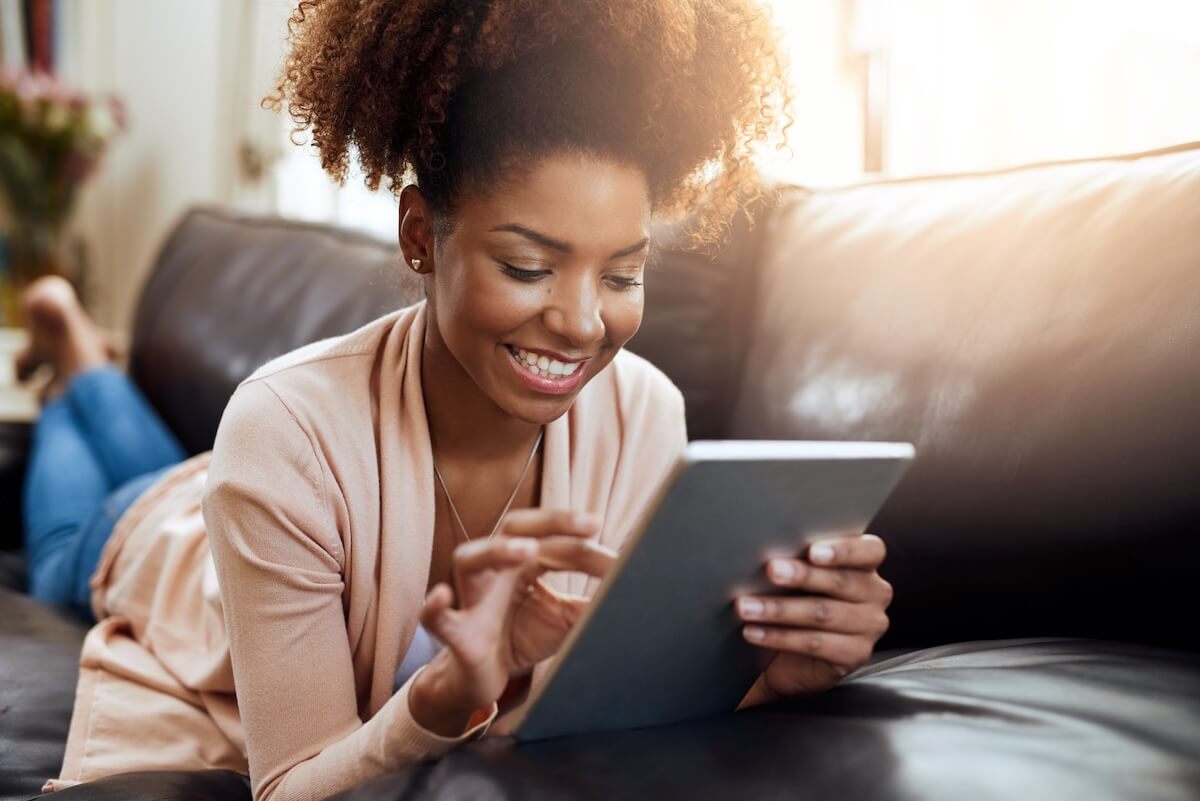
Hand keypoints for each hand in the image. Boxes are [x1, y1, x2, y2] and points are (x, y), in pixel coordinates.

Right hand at [413, 510, 613, 724]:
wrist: (482, 678)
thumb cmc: (521, 636)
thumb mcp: (565, 618)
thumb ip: (592, 602)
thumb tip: (634, 590)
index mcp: (522, 561)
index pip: (555, 541)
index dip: (588, 546)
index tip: (623, 556)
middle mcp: (495, 568)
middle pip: (515, 526)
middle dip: (551, 521)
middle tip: (589, 524)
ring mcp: (471, 596)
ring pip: (472, 558)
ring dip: (499, 550)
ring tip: (526, 550)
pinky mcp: (456, 631)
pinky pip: (438, 617)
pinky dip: (435, 606)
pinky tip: (442, 596)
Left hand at [736, 533, 891, 697]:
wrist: (792, 654)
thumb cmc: (797, 602)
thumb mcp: (800, 579)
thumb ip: (798, 561)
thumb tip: (769, 553)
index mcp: (866, 565)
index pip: (870, 550)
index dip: (844, 550)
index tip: (813, 551)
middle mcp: (875, 593)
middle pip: (841, 581)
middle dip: (802, 575)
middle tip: (771, 571)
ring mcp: (869, 626)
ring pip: (823, 613)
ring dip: (779, 609)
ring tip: (747, 607)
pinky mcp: (855, 654)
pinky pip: (814, 643)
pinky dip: (778, 637)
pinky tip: (754, 632)